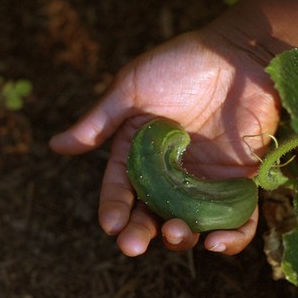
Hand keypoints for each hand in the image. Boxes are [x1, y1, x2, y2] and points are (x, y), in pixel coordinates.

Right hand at [50, 27, 280, 255]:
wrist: (241, 53)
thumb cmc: (182, 64)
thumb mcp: (133, 87)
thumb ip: (100, 121)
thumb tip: (55, 146)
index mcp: (138, 153)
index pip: (121, 190)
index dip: (114, 210)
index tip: (112, 225)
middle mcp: (170, 174)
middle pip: (152, 215)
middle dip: (141, 233)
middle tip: (135, 244)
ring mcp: (206, 181)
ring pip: (191, 225)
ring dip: (181, 239)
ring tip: (176, 234)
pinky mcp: (242, 183)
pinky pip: (238, 221)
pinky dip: (232, 238)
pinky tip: (219, 242)